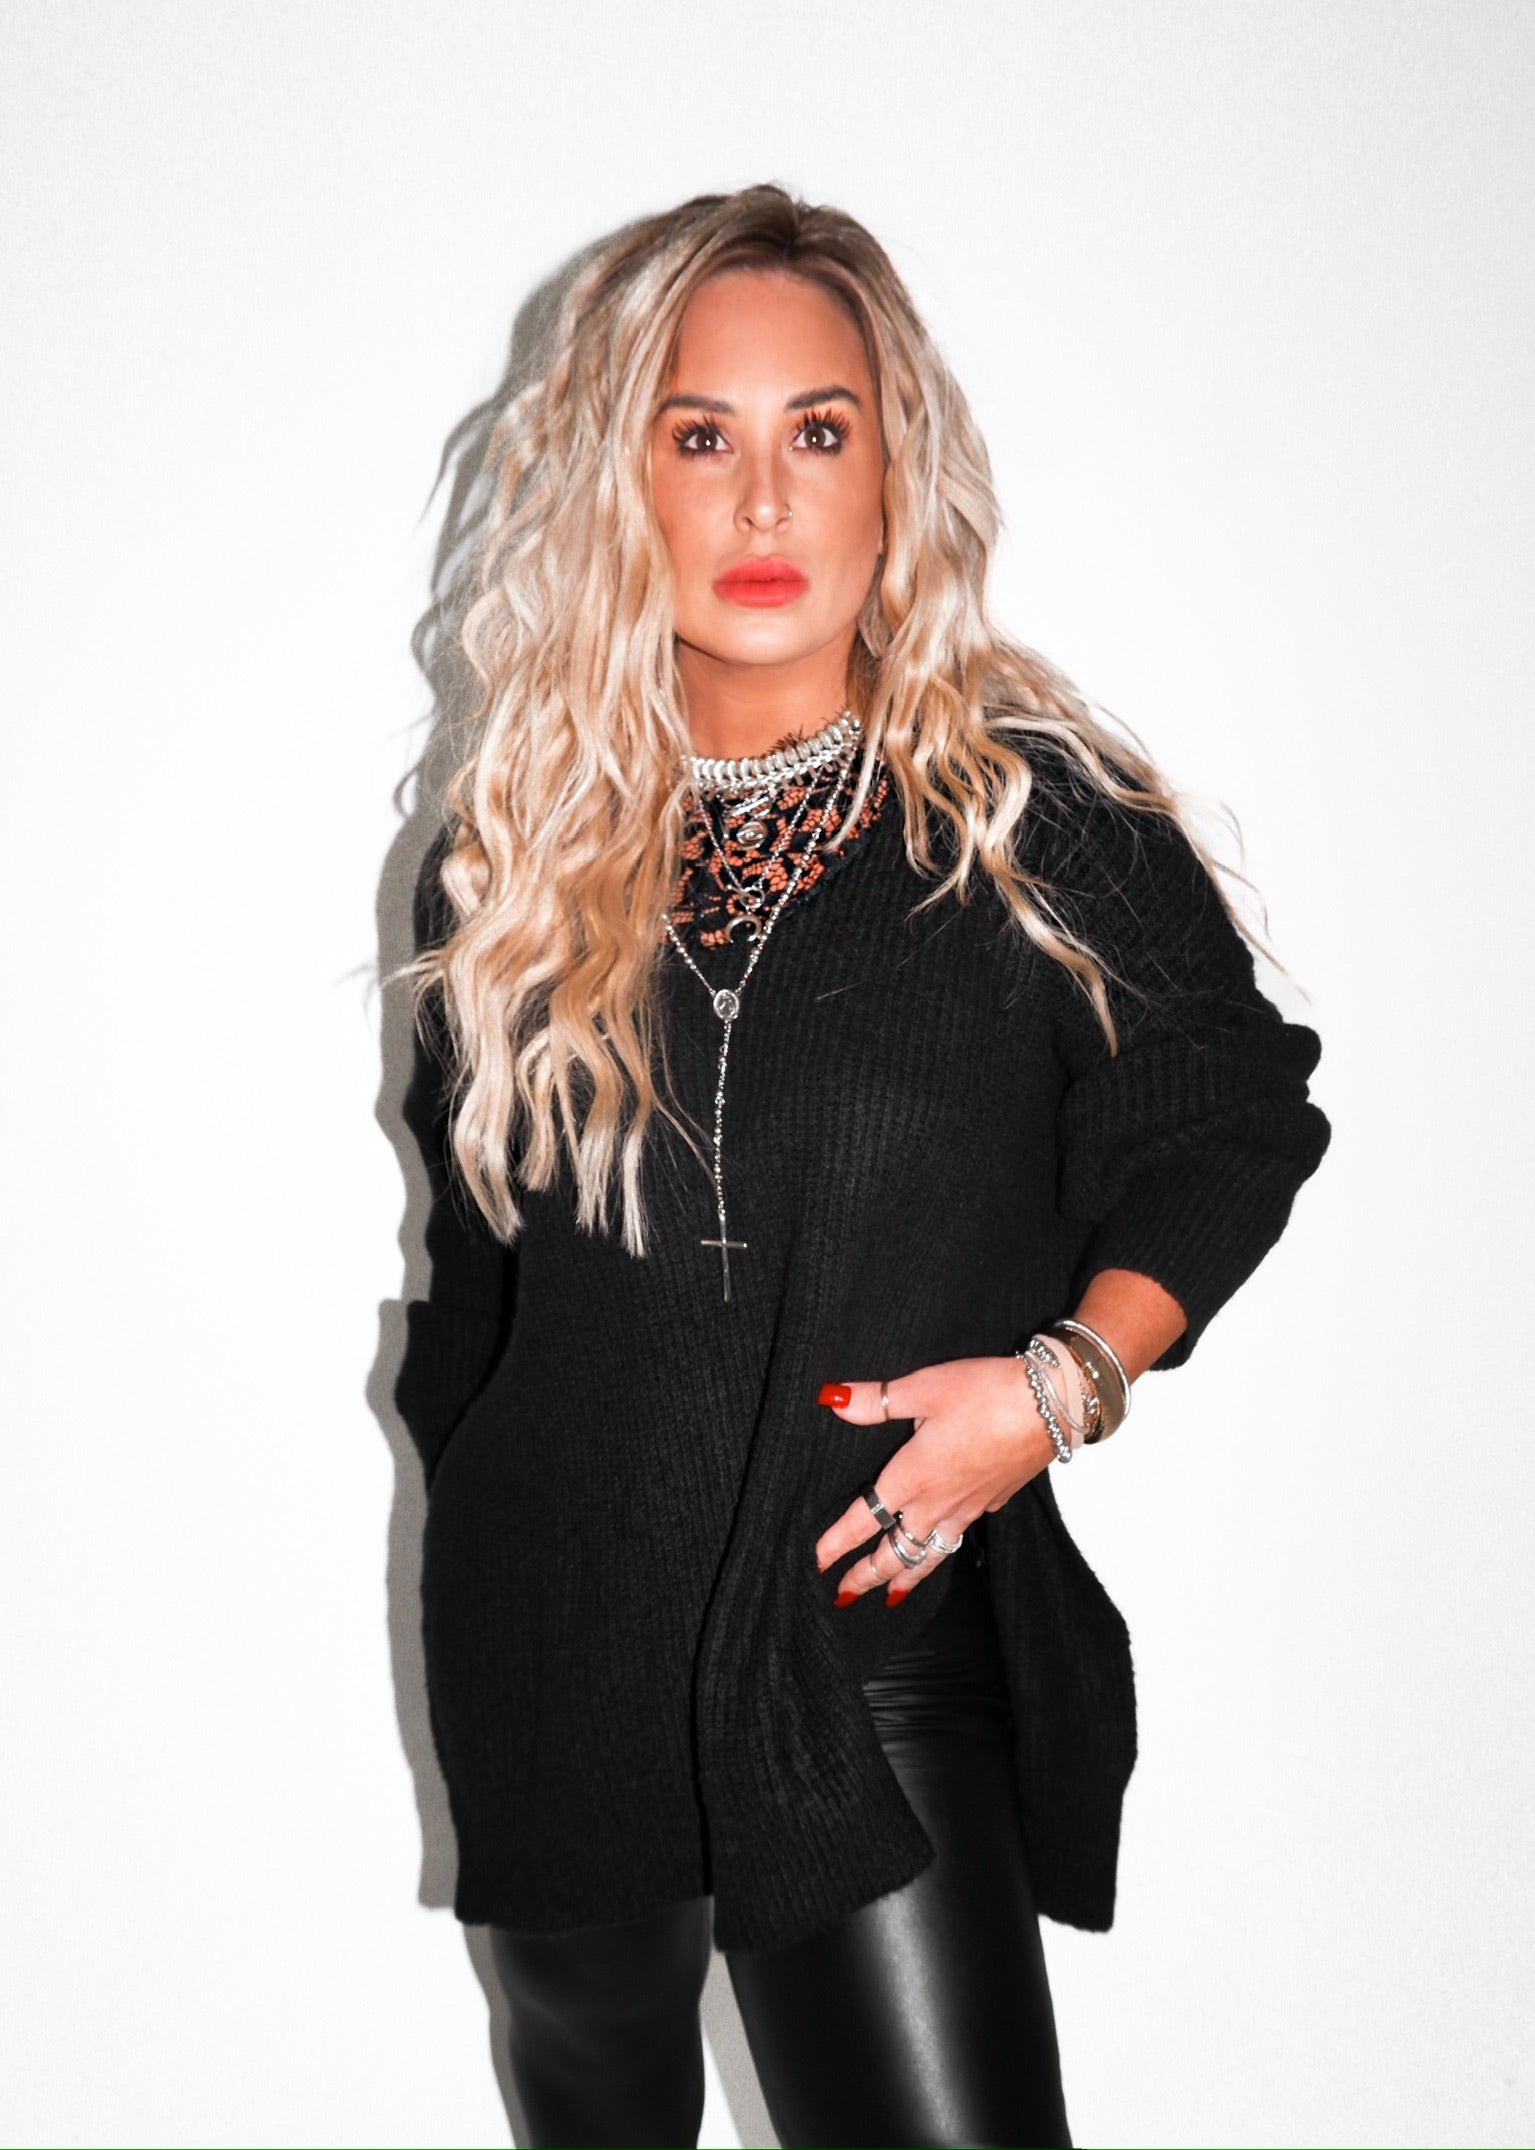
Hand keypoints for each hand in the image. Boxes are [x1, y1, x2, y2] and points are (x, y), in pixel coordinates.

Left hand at [813, 1355, 1057, 1604]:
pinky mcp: (993, 1501)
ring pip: (929, 1555)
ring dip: (905, 1577)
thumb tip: (833, 1399)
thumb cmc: (988, 1394)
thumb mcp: (923, 1387)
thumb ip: (876, 1400)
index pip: (863, 1521)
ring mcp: (968, 1507)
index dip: (837, 1544)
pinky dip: (943, 1551)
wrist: (1052, 1406)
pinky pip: (960, 1537)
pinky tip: (942, 1544)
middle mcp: (937, 1502)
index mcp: (912, 1478)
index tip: (818, 1562)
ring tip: (890, 1596)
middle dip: (866, 1576)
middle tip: (844, 1594)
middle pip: (895, 1553)